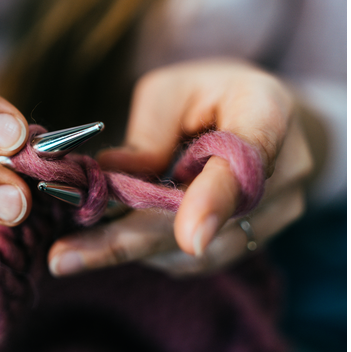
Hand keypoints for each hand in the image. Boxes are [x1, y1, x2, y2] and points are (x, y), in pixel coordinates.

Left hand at [47, 58, 312, 276]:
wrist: (266, 119)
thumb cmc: (210, 94)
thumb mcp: (172, 90)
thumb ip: (148, 132)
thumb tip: (110, 174)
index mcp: (267, 112)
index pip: (249, 158)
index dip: (217, 198)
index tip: (190, 238)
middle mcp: (285, 170)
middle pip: (211, 221)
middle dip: (133, 241)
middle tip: (64, 257)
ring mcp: (277, 212)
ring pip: (201, 251)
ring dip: (132, 250)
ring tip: (73, 249)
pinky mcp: (255, 240)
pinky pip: (200, 261)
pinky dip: (151, 253)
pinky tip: (111, 243)